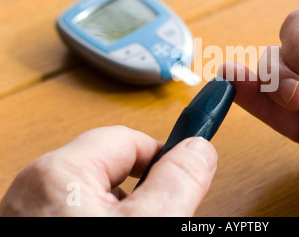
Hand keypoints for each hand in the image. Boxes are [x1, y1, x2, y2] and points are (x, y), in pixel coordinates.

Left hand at [0, 126, 216, 215]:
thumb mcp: (149, 227)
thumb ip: (179, 180)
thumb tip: (198, 150)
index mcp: (59, 174)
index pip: (127, 141)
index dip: (162, 156)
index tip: (186, 173)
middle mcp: (35, 191)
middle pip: (111, 170)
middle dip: (144, 194)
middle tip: (161, 218)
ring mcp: (30, 216)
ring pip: (96, 199)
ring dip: (124, 215)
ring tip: (136, 231)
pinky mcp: (34, 231)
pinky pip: (78, 218)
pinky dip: (101, 225)